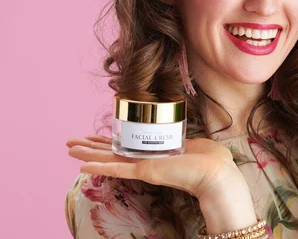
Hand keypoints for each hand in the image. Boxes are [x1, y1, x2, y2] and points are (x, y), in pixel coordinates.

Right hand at [66, 134, 241, 198]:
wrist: (215, 172)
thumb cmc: (210, 159)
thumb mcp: (193, 144)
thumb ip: (182, 141)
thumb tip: (182, 137)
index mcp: (156, 155)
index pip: (127, 148)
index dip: (111, 142)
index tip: (96, 137)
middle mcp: (146, 162)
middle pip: (112, 153)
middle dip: (91, 148)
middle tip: (71, 143)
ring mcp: (143, 167)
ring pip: (109, 160)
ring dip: (88, 155)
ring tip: (69, 149)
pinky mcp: (145, 171)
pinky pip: (116, 169)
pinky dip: (99, 167)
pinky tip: (82, 165)